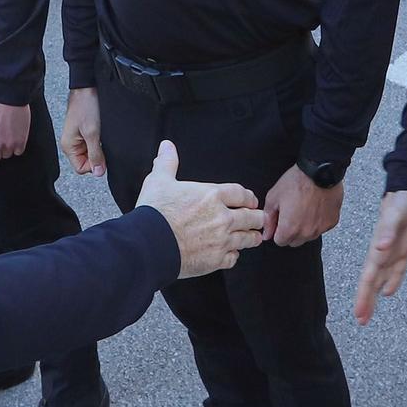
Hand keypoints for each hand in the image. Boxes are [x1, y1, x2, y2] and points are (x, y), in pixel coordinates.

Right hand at [60, 87, 104, 176]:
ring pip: (92, 152)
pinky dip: (100, 140)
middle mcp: (72, 144)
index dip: (93, 165)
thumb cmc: (85, 106)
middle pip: (87, 161)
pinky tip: (102, 131)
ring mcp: (79, 138)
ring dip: (100, 147)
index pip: (81, 169)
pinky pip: (94, 143)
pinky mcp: (86, 131)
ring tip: (101, 134)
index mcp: (69, 146)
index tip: (101, 155)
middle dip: (97, 155)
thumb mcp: (92, 133)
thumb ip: (95, 154)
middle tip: (101, 141)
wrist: (87, 88)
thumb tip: (98, 173)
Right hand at [136, 140, 265, 277]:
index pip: (242, 194)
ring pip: (248, 239)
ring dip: (251, 237)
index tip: (250, 201)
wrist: (149, 244)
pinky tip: (231, 254)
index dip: (249, 197)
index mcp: (212, 196)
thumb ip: (167, 163)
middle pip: (252, 217)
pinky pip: (234, 258)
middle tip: (257, 219)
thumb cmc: (155, 212)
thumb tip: (166, 146)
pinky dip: (233, 256)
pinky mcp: (216, 260)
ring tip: (253, 237)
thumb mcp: (159, 181)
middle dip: (257, 218)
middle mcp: (222, 218)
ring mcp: (222, 240)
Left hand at [263, 165, 343, 246]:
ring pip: (309, 236)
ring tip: (303, 209)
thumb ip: (269, 219)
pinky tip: (315, 208)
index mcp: (290, 229)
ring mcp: (321, 229)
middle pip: (294, 241)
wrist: (320, 172)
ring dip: (304, 228)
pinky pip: (321, 228)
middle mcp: (307, 233)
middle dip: (290, 232)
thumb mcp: (274, 197)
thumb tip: (267, 233)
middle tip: (291, 214)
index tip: (280, 220)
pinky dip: (317, 222)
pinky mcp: (332, 222)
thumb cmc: (296, 182)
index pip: (280, 241)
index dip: (277, 231)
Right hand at [353, 191, 406, 325]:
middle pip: (371, 283)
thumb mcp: (395, 215)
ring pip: (381, 280)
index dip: (363, 296)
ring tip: (368, 313)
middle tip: (361, 321)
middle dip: (365, 302)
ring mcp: (392, 254)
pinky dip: (392, 282)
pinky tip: (388, 293)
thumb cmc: (400, 203)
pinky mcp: (403, 252)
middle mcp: (382, 255)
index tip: (359, 313)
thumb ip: (387, 231)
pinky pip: (397, 272)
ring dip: (374, 297)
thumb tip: (380, 247)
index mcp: (378, 249)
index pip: (368, 278)